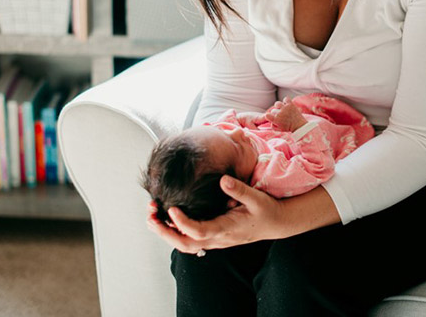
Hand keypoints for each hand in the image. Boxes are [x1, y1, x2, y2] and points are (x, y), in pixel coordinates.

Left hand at [145, 176, 286, 254]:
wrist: (276, 223)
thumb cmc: (266, 210)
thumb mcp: (256, 198)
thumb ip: (239, 189)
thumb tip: (223, 180)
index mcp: (226, 228)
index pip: (198, 231)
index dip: (182, 223)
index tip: (171, 208)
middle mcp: (218, 238)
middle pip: (185, 243)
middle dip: (164, 232)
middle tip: (150, 216)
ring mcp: (215, 240)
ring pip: (184, 245)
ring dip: (166, 233)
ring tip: (152, 217)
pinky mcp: (213, 236)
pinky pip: (190, 240)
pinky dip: (174, 232)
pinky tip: (166, 219)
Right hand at [266, 97, 307, 131]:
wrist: (299, 126)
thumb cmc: (288, 128)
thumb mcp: (278, 129)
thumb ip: (272, 125)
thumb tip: (270, 120)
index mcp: (276, 120)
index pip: (267, 115)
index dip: (268, 116)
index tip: (270, 117)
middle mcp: (280, 113)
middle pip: (273, 110)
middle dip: (275, 113)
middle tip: (279, 115)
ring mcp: (285, 108)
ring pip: (277, 104)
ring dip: (278, 106)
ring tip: (281, 109)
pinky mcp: (290, 104)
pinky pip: (286, 99)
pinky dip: (285, 101)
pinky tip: (286, 104)